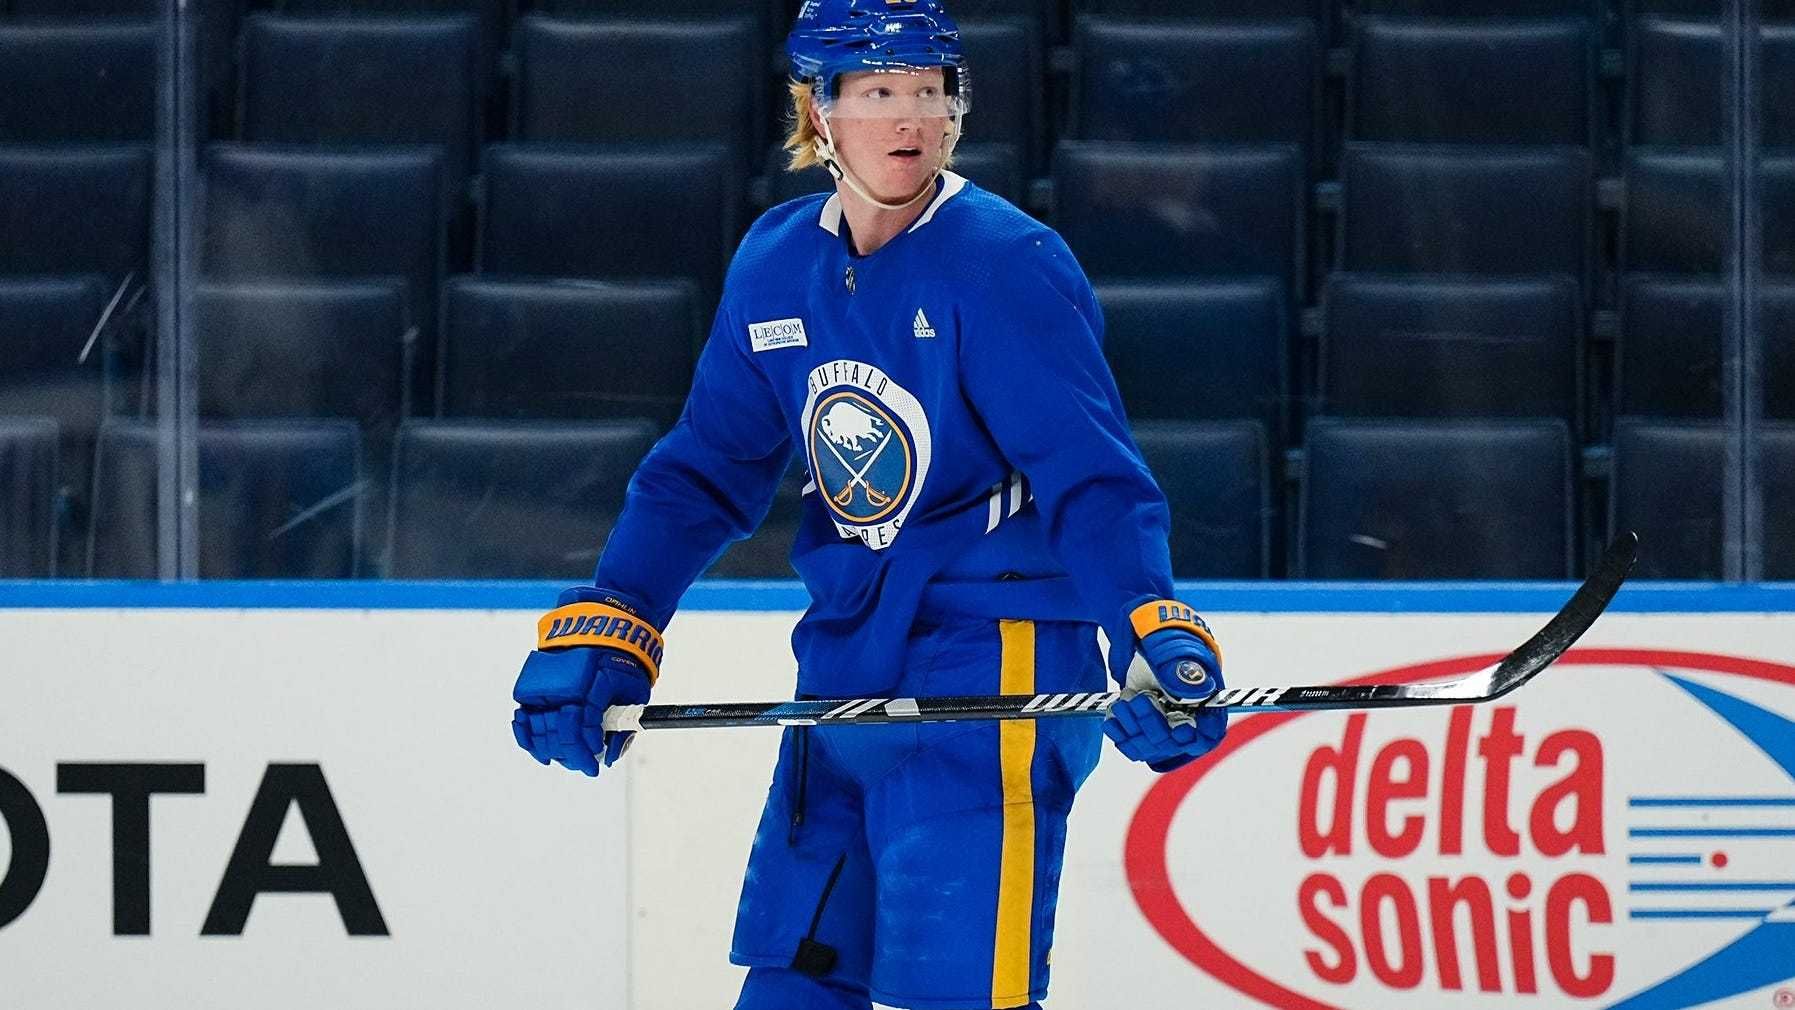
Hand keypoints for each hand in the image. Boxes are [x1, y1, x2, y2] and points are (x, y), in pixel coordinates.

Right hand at [511, 587, 659, 776]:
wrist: (603, 623)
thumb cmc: (623, 659)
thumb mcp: (636, 692)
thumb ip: (624, 726)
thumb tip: (610, 757)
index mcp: (592, 685)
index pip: (583, 730)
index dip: (588, 752)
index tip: (595, 763)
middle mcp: (564, 685)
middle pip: (560, 735)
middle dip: (573, 755)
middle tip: (584, 763)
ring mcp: (546, 684)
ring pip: (539, 730)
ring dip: (552, 749)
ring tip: (565, 757)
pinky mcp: (533, 682)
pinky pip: (524, 716)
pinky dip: (527, 734)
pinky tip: (538, 748)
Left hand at [1103, 601, 1227, 772]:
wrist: (1136, 626)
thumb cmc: (1159, 631)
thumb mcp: (1167, 644)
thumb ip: (1176, 668)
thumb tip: (1192, 693)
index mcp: (1204, 694)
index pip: (1211, 730)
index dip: (1200, 737)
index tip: (1181, 731)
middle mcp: (1186, 712)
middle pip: (1176, 740)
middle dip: (1155, 725)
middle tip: (1138, 701)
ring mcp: (1163, 719)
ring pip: (1153, 745)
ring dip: (1136, 731)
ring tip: (1122, 705)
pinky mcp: (1142, 723)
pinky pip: (1134, 743)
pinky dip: (1122, 736)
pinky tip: (1112, 720)